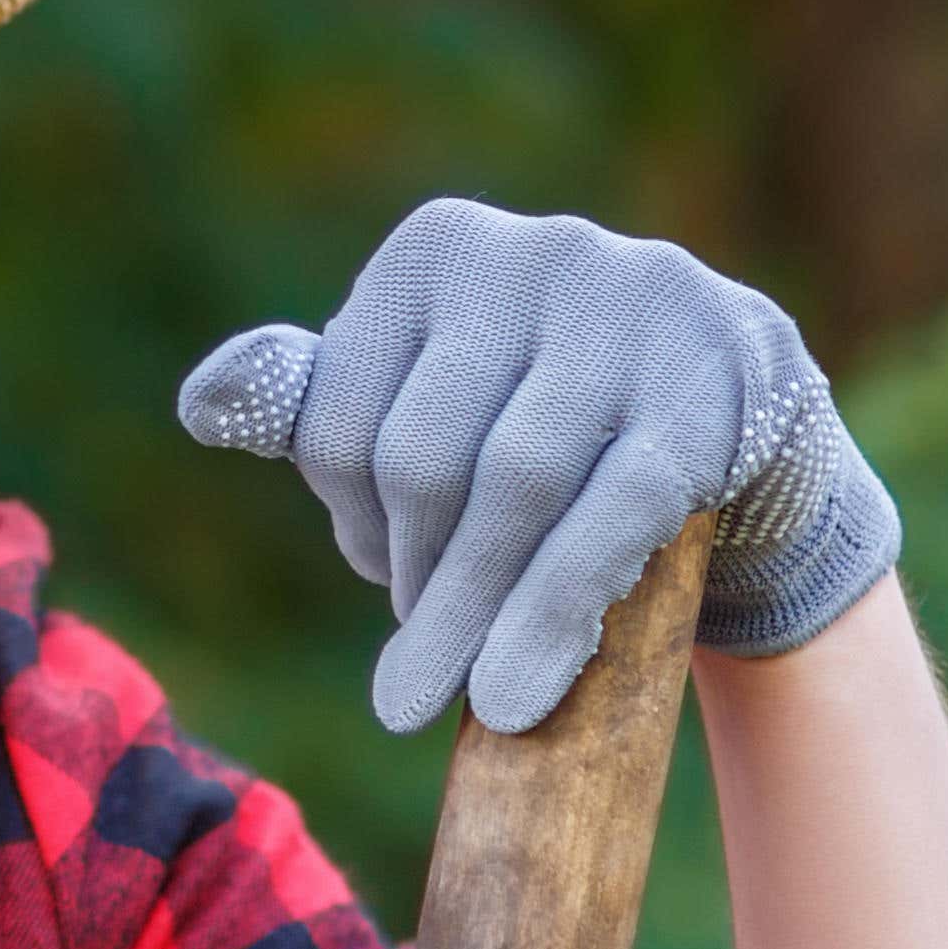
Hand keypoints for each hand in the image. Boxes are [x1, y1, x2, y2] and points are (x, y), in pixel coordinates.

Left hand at [173, 198, 898, 735]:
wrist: (742, 412)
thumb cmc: (546, 409)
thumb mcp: (430, 388)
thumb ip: (318, 398)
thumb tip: (204, 402)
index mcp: (438, 247)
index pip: (339, 413)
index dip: (347, 518)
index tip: (375, 571)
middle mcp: (535, 253)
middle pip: (424, 456)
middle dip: (413, 576)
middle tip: (413, 670)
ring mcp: (632, 314)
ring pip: (516, 490)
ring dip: (474, 613)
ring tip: (449, 701)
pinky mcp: (710, 392)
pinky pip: (611, 518)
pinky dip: (552, 614)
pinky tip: (516, 691)